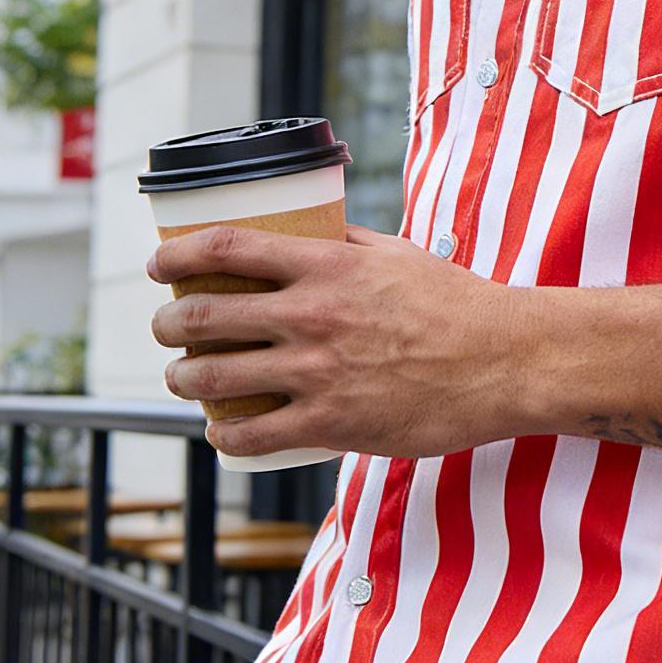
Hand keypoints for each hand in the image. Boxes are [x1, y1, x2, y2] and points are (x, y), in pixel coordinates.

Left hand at [149, 224, 530, 459]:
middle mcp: (311, 316)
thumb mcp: (396, 253)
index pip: (228, 247)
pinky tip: (220, 431)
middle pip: (204, 315)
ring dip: (182, 377)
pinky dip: (223, 434)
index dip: (177, 252)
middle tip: (164, 327)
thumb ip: (345, 243)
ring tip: (181, 376)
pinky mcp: (331, 423)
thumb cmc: (456, 303)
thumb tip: (310, 228)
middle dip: (168, 322)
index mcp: (326, 267)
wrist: (503, 361)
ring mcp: (317, 373)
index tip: (158, 262)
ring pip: (214, 377)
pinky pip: (252, 434)